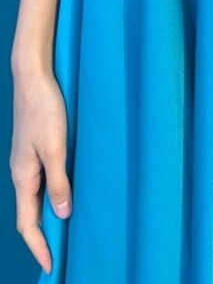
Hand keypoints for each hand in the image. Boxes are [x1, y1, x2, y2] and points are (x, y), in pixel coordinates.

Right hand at [10, 66, 71, 273]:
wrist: (33, 76)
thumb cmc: (44, 109)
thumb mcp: (55, 147)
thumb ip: (59, 181)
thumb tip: (62, 214)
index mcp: (23, 176)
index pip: (26, 223)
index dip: (38, 246)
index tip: (50, 265)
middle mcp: (21, 172)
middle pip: (27, 214)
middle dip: (40, 237)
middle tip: (57, 254)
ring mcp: (26, 160)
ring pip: (33, 198)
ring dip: (45, 217)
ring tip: (62, 232)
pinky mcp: (33, 149)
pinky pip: (38, 183)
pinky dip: (48, 197)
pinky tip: (62, 195)